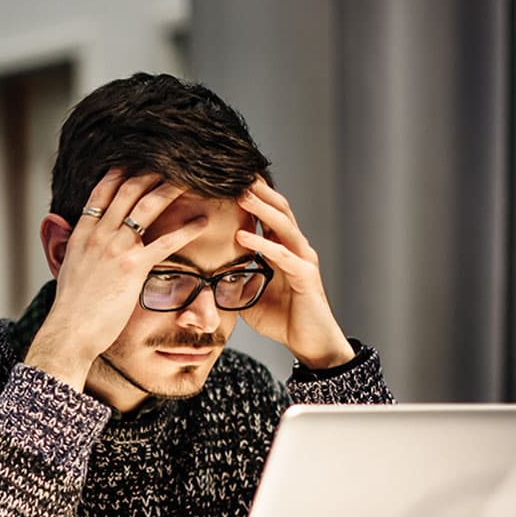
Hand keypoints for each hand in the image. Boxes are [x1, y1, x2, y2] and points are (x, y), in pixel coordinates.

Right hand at [25, 170, 207, 390]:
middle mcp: (99, 234)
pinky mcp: (133, 268)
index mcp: (82, 233)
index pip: (101, 191)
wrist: (69, 330)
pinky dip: (186, 230)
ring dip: (169, 189)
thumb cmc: (71, 308)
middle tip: (171, 162)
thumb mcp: (67, 269)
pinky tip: (202, 223)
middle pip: (127, 190)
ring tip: (191, 180)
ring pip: (147, 207)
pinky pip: (165, 242)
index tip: (136, 161)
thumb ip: (74, 249)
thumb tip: (74, 241)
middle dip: (150, 172)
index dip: (120, 173)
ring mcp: (116, 248)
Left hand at [236, 179, 353, 367]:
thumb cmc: (283, 320)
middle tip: (235, 172)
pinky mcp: (306, 277)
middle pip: (279, 210)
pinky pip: (282, 255)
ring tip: (241, 193)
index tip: (229, 181)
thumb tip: (205, 276)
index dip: (253, 198)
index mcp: (283, 250)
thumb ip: (233, 281)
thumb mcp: (248, 297)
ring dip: (261, 208)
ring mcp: (303, 260)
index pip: (268, 215)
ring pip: (283, 225)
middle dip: (258, 191)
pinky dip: (262, 244)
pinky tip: (242, 236)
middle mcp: (295, 249)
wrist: (310, 344)